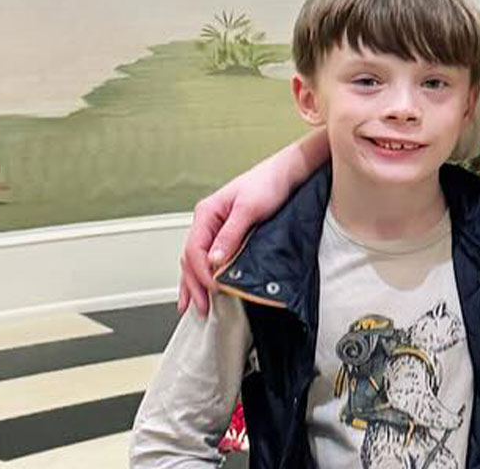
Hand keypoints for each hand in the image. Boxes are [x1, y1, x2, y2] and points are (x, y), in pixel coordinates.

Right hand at [177, 164, 291, 315]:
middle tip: (201, 306)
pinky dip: (205, 275)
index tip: (212, 289)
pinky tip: (204, 288)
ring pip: (197, 261)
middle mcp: (208, 221)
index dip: (201, 272)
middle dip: (193, 284)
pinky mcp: (228, 235)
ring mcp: (216, 229)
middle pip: (191, 258)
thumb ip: (231, 234)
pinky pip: (211, 259)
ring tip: (195, 306)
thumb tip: (215, 260)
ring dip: (195, 283)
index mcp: (207, 212)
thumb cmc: (269, 183)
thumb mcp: (250, 208)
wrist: (288, 172)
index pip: (194, 249)